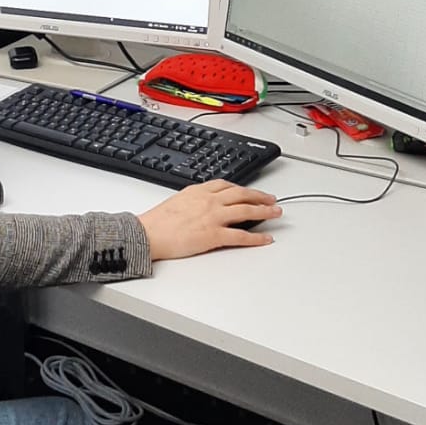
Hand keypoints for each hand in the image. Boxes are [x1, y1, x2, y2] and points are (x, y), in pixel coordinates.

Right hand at [138, 179, 280, 260]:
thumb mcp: (178, 200)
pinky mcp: (214, 235)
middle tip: (272, 200)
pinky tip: (266, 239)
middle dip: (260, 197)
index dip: (244, 188)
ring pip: (246, 211)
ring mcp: (213, 217)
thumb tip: (202, 202)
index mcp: (200, 191)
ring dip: (265, 212)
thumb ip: (194, 199)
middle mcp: (210, 201)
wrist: (149, 233)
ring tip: (276, 214)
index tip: (252, 191)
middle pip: (242, 195)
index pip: (228, 185)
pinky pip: (241, 235)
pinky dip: (257, 238)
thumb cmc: (158, 220)